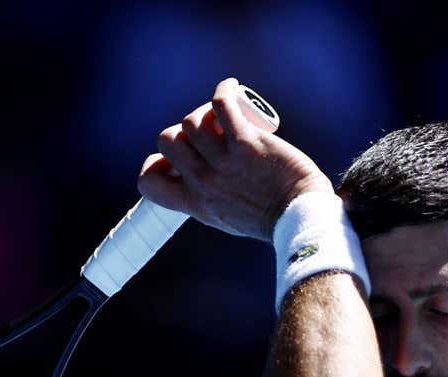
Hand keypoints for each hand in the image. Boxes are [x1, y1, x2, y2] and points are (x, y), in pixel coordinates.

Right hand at [137, 77, 333, 241]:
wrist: (299, 216)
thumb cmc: (269, 216)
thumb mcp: (225, 216)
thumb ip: (208, 199)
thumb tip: (196, 179)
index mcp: (194, 203)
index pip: (148, 180)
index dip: (156, 162)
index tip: (176, 158)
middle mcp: (203, 182)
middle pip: (167, 139)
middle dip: (182, 130)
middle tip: (207, 133)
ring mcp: (224, 162)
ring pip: (191, 121)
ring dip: (204, 112)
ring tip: (223, 114)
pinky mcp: (247, 143)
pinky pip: (222, 106)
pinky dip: (224, 91)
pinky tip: (232, 88)